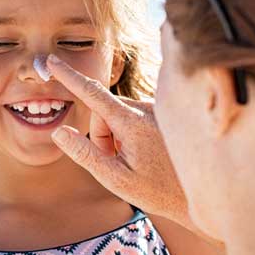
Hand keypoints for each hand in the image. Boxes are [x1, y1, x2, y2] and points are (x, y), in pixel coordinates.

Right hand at [45, 54, 191, 229]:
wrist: (203, 193)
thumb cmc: (158, 191)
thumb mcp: (115, 179)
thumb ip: (85, 154)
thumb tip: (60, 132)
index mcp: (133, 122)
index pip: (92, 94)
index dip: (69, 77)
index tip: (51, 61)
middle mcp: (147, 109)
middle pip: (103, 113)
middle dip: (102, 136)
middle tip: (117, 163)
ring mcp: (156, 110)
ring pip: (117, 116)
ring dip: (117, 137)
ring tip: (136, 162)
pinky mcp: (162, 113)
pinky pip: (132, 117)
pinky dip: (130, 134)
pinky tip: (147, 154)